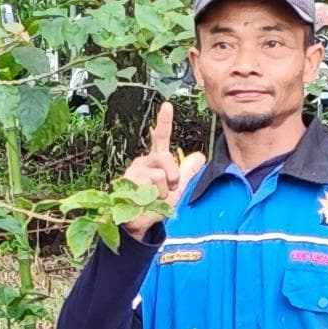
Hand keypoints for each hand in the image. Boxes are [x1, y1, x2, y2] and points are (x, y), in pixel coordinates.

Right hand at [117, 102, 203, 239]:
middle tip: (169, 189)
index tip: (167, 105)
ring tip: (153, 198)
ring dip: (162, 192)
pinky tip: (143, 200)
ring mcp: (134, 170)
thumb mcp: (177, 188)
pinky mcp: (127, 182)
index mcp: (155, 159)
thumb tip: (200, 157)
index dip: (164, 122)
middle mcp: (143, 161)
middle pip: (166, 157)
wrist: (140, 222)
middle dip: (173, 176)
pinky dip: (152, 197)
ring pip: (159, 175)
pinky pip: (149, 186)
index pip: (160, 138)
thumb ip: (187, 172)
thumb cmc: (156, 204)